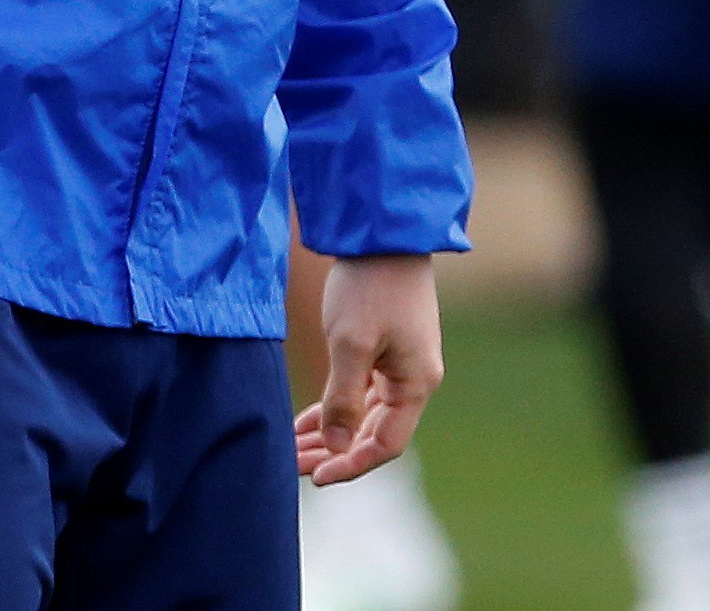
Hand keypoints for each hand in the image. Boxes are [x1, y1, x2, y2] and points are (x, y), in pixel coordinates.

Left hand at [295, 252, 442, 484]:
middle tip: (293, 466)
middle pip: (373, 433)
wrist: (382, 233)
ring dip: (331, 432)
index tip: (316, 477)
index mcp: (415, 384)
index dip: (351, 465)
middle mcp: (413, 379)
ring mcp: (400, 363)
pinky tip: (305, 423)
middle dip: (334, 452)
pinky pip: (359, 392)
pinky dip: (334, 407)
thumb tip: (338, 448)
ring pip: (363, 414)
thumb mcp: (351, 344)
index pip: (385, 445)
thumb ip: (343, 399)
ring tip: (294, 451)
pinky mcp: (384, 347)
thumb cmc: (369, 286)